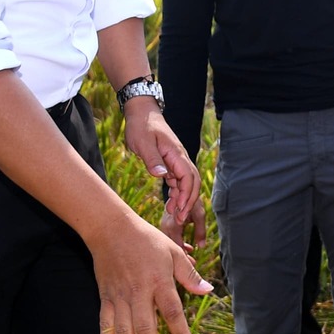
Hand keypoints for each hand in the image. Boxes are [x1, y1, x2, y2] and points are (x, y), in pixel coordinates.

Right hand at [88, 212, 213, 333]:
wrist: (111, 229)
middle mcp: (138, 291)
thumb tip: (208, 291)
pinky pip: (105, 322)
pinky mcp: (105, 297)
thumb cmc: (146, 240)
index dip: (179, 331)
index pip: (172, 310)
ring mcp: (119, 296)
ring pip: (123, 329)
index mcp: (159, 280)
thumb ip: (189, 275)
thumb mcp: (173, 252)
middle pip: (145, 326)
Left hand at [123, 105, 205, 248]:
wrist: (142, 113)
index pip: (188, 177)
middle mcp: (179, 157)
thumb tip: (162, 175)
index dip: (187, 195)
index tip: (180, 210)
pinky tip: (171, 204)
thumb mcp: (143, 143)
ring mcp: (176, 160)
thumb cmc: (141, 126)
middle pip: (192, 182)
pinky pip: (178, 180)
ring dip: (183, 199)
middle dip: (189, 201)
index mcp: (176, 153)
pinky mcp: (169, 162)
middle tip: (181, 220)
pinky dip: (176, 193)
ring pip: (186, 183)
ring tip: (175, 216)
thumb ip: (152, 159)